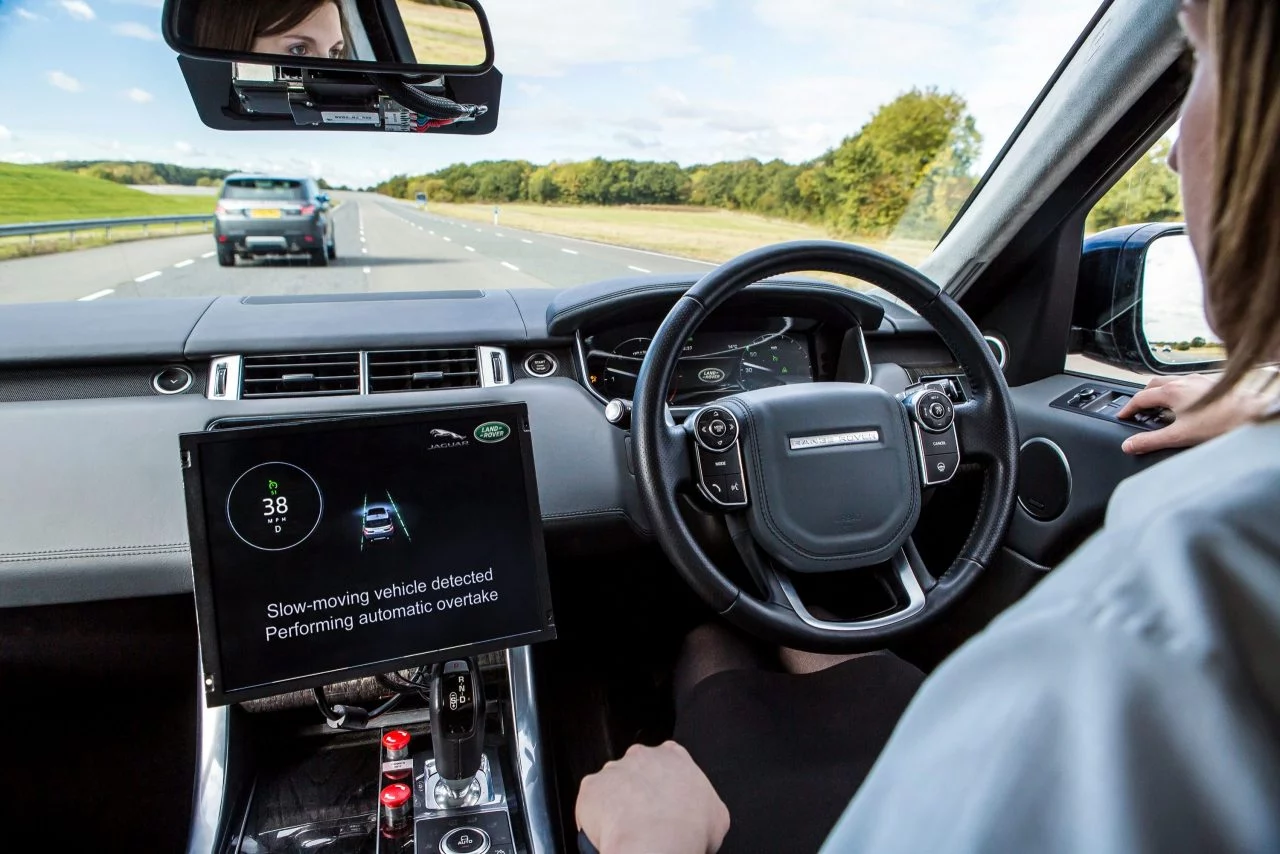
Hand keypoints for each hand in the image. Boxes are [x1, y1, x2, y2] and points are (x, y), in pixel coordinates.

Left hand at [576, 742, 729, 853]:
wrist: (655, 844)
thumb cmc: (688, 830)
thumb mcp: (717, 817)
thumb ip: (705, 804)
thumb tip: (702, 817)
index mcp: (674, 756)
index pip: (668, 760)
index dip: (664, 783)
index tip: (664, 802)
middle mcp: (641, 755)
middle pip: (636, 769)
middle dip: (638, 790)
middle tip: (644, 818)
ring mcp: (614, 769)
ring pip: (611, 785)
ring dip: (615, 803)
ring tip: (626, 829)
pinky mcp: (591, 787)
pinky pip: (591, 802)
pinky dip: (596, 817)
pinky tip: (608, 832)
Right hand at [1116, 374, 1266, 454]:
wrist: (1251, 416)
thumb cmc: (1220, 423)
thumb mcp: (1178, 437)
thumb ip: (1150, 441)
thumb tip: (1129, 445)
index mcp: (1171, 391)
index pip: (1140, 397)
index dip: (1128, 408)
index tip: (1123, 415)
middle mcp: (1184, 381)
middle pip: (1154, 384)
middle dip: (1143, 396)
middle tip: (1139, 410)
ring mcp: (1199, 380)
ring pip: (1172, 382)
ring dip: (1161, 393)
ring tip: (1161, 408)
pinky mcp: (1212, 384)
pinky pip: (1187, 384)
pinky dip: (1179, 392)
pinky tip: (1187, 406)